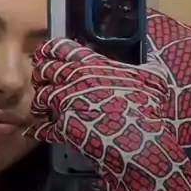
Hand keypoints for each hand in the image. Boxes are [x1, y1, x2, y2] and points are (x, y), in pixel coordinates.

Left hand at [24, 39, 190, 190]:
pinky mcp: (62, 128)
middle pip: (45, 71)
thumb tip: (153, 62)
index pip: (62, 49)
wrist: (139, 141)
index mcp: (93, 65)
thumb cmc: (146, 109)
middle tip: (41, 81)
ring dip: (39, 103)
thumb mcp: (153, 81)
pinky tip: (37, 132)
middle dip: (40, 75)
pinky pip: (44, 128)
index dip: (49, 50)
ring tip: (40, 108)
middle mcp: (75, 80)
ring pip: (41, 98)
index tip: (43, 54)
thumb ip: (149, 68)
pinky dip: (39, 130)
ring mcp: (66, 104)